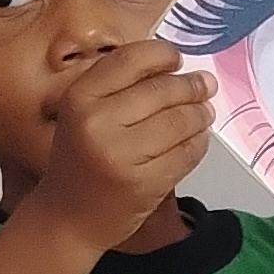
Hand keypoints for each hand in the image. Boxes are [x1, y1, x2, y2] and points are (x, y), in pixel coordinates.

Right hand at [26, 41, 213, 252]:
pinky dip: (198, 143)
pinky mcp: (144, 183)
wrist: (67, 218)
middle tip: (205, 85)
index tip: (177, 59)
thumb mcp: (82, 115)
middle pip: (161, 90)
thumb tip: (175, 69)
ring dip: (199, 114)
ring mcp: (122, 155)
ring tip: (204, 112)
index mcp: (79, 97)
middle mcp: (97, 122)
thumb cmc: (79, 162)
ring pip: (179, 122)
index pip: (131, 59)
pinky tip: (198, 138)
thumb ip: (118, 88)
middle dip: (191, 86)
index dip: (162, 54)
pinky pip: (185, 154)